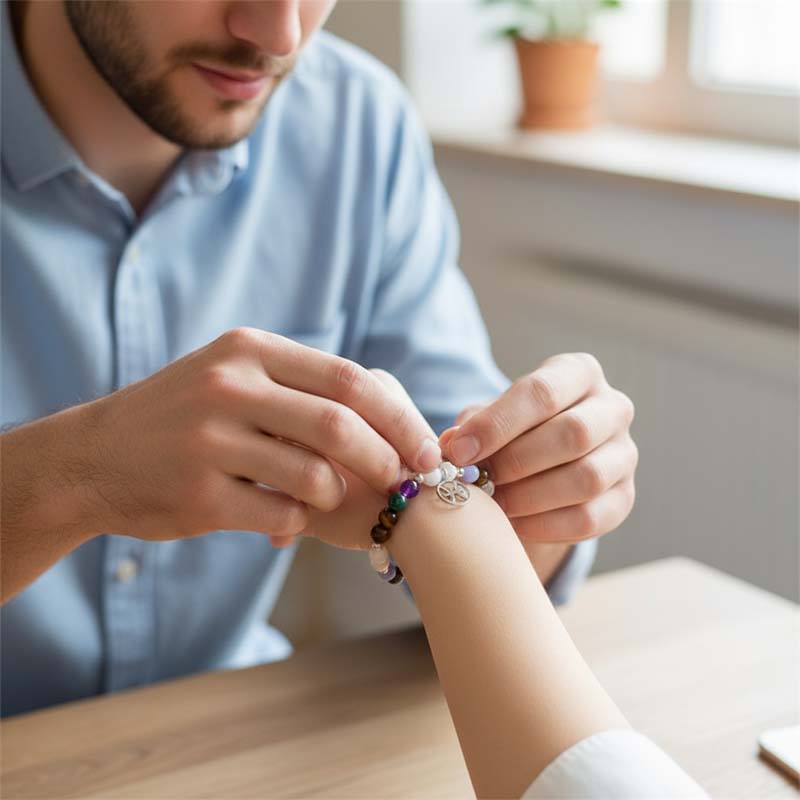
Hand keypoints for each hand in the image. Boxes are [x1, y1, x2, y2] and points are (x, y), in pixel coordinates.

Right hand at [82, 328, 440, 542]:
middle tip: (405, 483)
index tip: (425, 448)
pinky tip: (287, 519)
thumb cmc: (180, 418)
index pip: (349, 378)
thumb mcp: (233, 378)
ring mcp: (208, 440)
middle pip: (341, 424)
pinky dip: (300, 523)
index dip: (400, 416)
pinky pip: (280, 515)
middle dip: (388, 459)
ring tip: (333, 500)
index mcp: (249, 351)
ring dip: (341, 496)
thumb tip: (389, 419)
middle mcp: (229, 386)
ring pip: (315, 474)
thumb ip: (300, 389)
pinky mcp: (196, 494)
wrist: (91, 458)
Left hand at [439, 353, 636, 542]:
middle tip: (479, 481)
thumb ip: (471, 426)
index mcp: (577, 373)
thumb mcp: (491, 418)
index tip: (459, 451)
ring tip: (496, 504)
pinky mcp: (625, 497)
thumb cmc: (512, 432)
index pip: (542, 391)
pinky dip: (546, 525)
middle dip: (516, 461)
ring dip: (531, 496)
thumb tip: (451, 446)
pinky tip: (515, 523)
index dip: (497, 423)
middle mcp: (612, 407)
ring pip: (587, 477)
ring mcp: (625, 453)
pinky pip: (591, 516)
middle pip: (573, 432)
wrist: (542, 467)